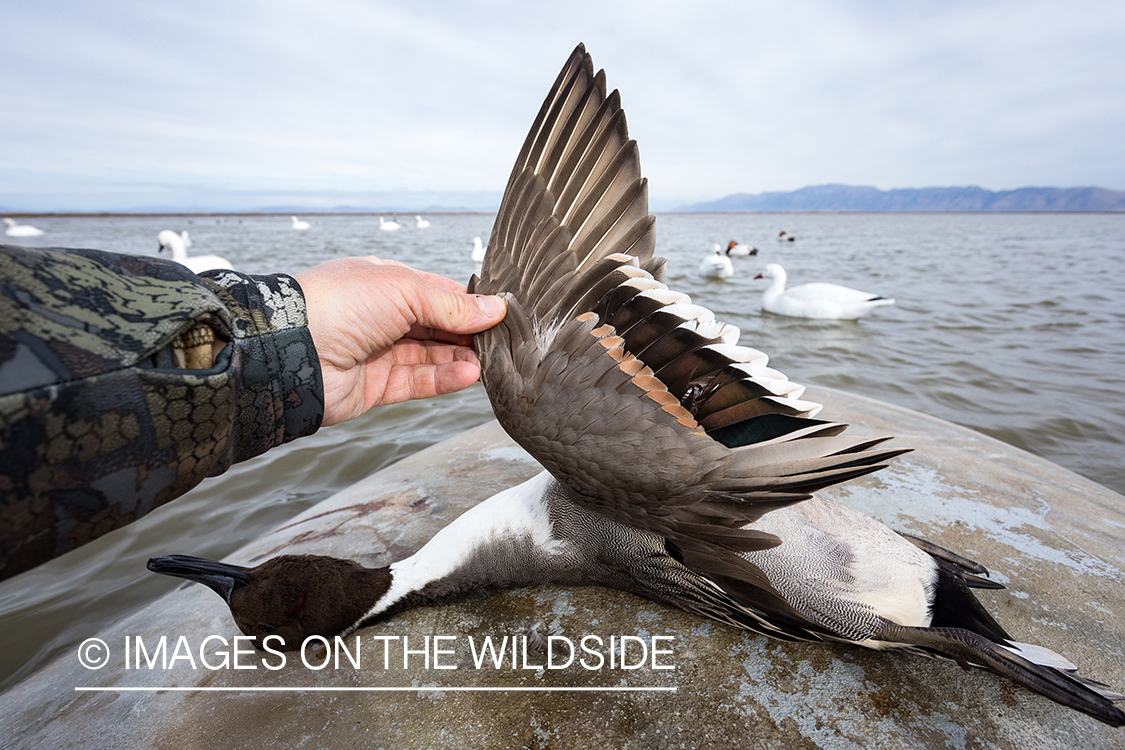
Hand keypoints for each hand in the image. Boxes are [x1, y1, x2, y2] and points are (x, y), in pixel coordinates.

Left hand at [294, 257, 505, 426]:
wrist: (293, 350)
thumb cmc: (340, 304)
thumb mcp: (404, 290)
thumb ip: (451, 304)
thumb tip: (494, 309)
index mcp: (386, 284)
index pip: (437, 292)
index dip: (468, 302)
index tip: (500, 311)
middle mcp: (383, 317)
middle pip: (438, 326)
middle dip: (469, 332)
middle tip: (503, 340)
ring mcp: (380, 352)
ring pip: (432, 356)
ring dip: (462, 358)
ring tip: (490, 360)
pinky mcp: (377, 386)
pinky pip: (419, 382)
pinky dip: (445, 379)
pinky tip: (470, 374)